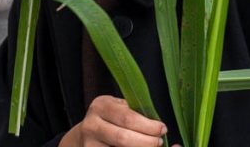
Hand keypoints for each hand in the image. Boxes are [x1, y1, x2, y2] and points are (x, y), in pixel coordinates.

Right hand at [59, 96, 174, 146]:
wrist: (87, 134)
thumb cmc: (111, 120)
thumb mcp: (120, 109)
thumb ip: (137, 115)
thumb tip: (162, 128)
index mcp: (101, 106)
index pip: (127, 118)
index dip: (148, 126)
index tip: (162, 128)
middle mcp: (91, 125)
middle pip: (123, 138)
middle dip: (147, 142)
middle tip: (159, 141)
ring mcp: (90, 144)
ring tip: (151, 146)